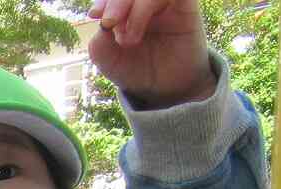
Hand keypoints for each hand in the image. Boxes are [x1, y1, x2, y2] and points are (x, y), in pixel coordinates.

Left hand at [87, 0, 212, 107]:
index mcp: (125, 10)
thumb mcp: (110, 62)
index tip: (94, 15)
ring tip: (130, 39)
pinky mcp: (185, 6)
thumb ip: (99, 43)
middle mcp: (144, 2)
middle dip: (116, 1)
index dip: (104, 0)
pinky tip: (142, 24)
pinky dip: (152, 3)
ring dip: (135, 7)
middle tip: (109, 22)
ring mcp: (165, 3)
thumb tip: (100, 23)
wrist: (165, 88)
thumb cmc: (137, 71)